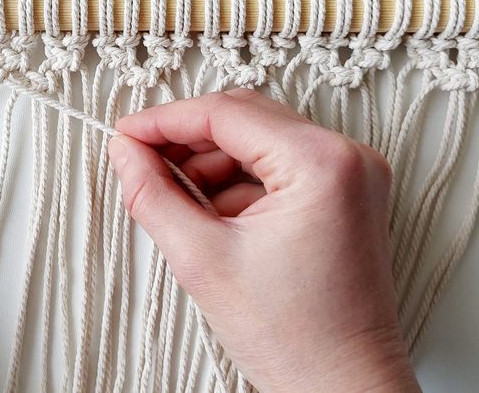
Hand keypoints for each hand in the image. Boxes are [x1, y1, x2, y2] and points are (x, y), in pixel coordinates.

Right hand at [109, 89, 419, 391]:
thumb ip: (152, 195)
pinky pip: (278, 165)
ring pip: (259, 139)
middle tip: (141, 159)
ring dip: (210, 161)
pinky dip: (237, 180)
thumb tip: (126, 153)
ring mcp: (352, 175)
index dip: (165, 120)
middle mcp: (348, 158)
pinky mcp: (345, 194)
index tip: (127, 134)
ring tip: (173, 196)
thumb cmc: (296, 340)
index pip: (226, 113)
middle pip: (245, 118)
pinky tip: (208, 211)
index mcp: (323, 164)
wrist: (343, 389)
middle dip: (186, 138)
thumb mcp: (202, 260)